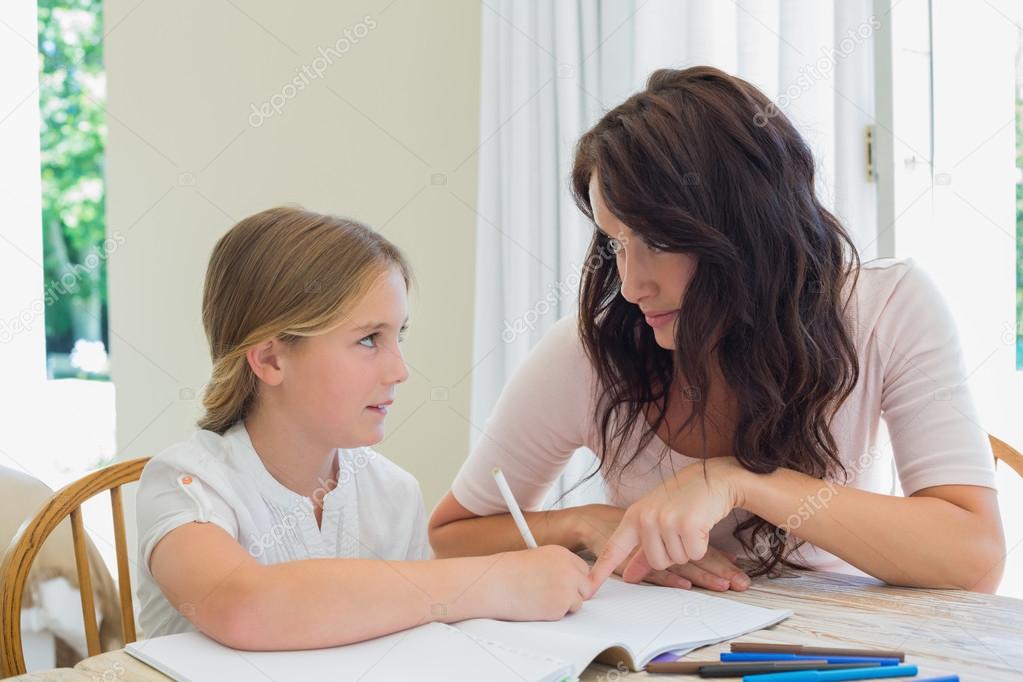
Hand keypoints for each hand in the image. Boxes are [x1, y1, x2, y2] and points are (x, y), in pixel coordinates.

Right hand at [488, 545, 590, 620]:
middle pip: (585, 586)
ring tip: (540, 599)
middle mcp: (569, 569)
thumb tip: (570, 582)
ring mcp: (567, 589)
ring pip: (577, 603)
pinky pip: (564, 615)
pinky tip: (536, 606)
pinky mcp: (560, 608)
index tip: (565, 584)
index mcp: (562, 554)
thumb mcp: (536, 558)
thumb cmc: (507, 571)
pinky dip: (553, 614)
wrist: (494, 585)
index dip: (573, 579)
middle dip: (574, 592)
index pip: (582, 569)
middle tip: (554, 595)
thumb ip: (556, 567)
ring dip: (563, 604)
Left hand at [572, 504, 749, 591]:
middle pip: (657, 562)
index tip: (588, 588)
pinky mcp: (687, 524)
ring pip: (677, 559)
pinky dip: (702, 543)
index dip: (600, 571)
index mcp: (634, 517)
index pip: (613, 548)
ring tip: (689, 523)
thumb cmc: (683, 497)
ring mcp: (665, 520)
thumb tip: (629, 576)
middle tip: (679, 529)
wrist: (712, 477)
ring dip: (688, 547)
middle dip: (673, 552)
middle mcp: (646, 518)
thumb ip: (641, 551)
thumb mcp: (655, 519)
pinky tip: (700, 523)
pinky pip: (695, 553)